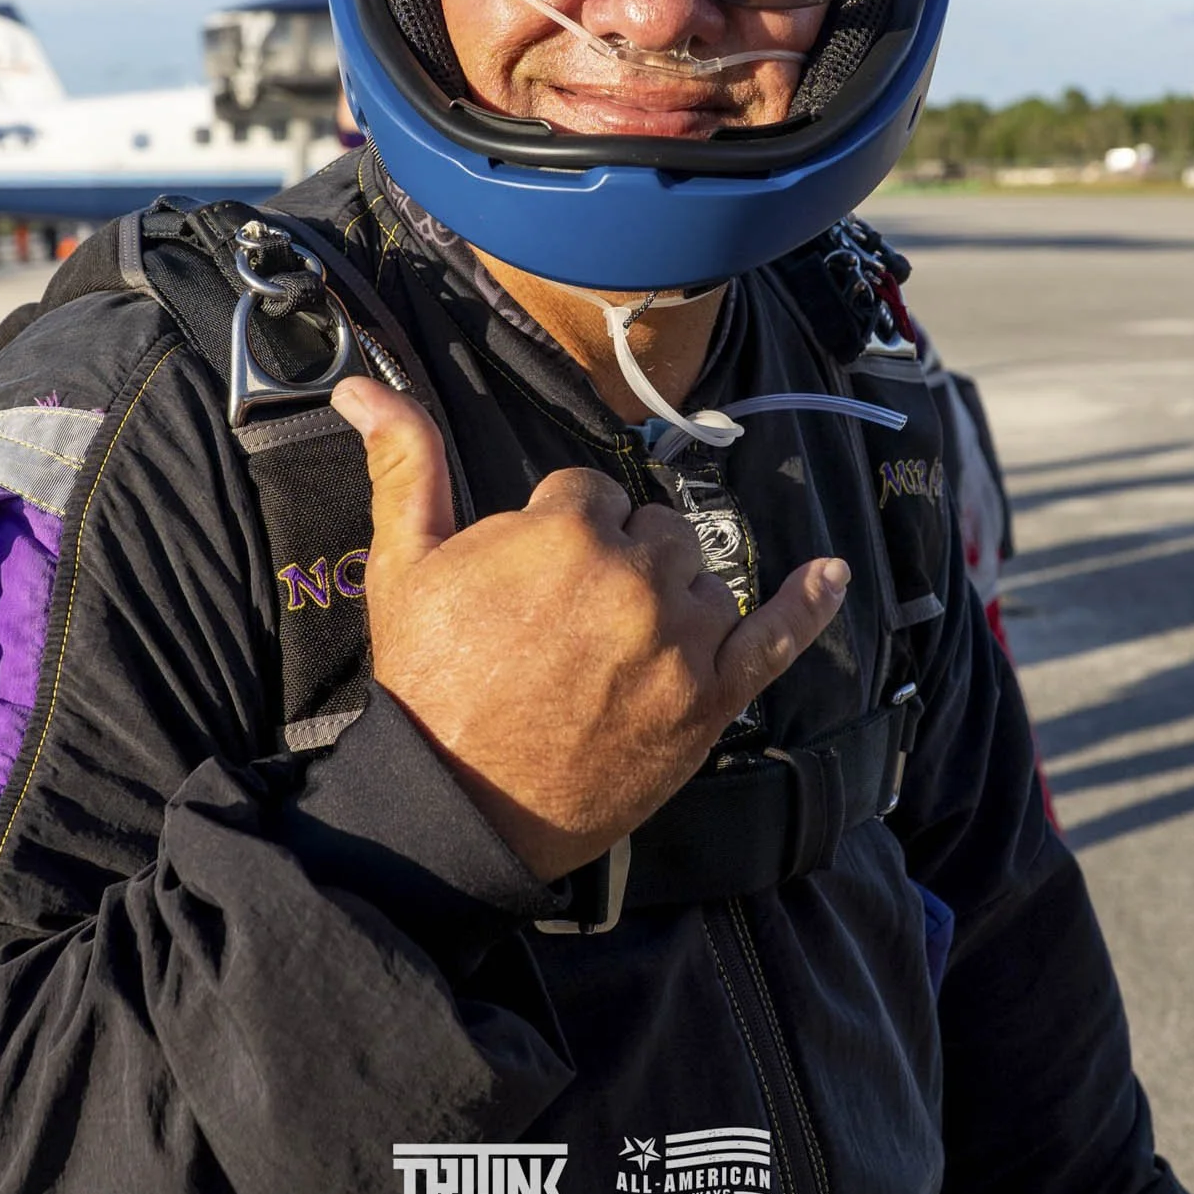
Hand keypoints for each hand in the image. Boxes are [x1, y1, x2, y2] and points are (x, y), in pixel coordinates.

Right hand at [331, 376, 847, 883]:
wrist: (456, 807)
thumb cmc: (428, 683)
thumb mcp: (404, 564)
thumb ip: (405, 461)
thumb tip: (363, 386)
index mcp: (568, 530)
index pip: (590, 492)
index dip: (557, 531)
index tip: (529, 584)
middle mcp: (637, 577)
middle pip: (653, 530)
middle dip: (618, 559)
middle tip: (565, 622)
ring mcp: (684, 641)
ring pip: (702, 577)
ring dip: (673, 597)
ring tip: (613, 648)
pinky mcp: (712, 701)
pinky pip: (778, 637)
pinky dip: (810, 605)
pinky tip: (830, 574)